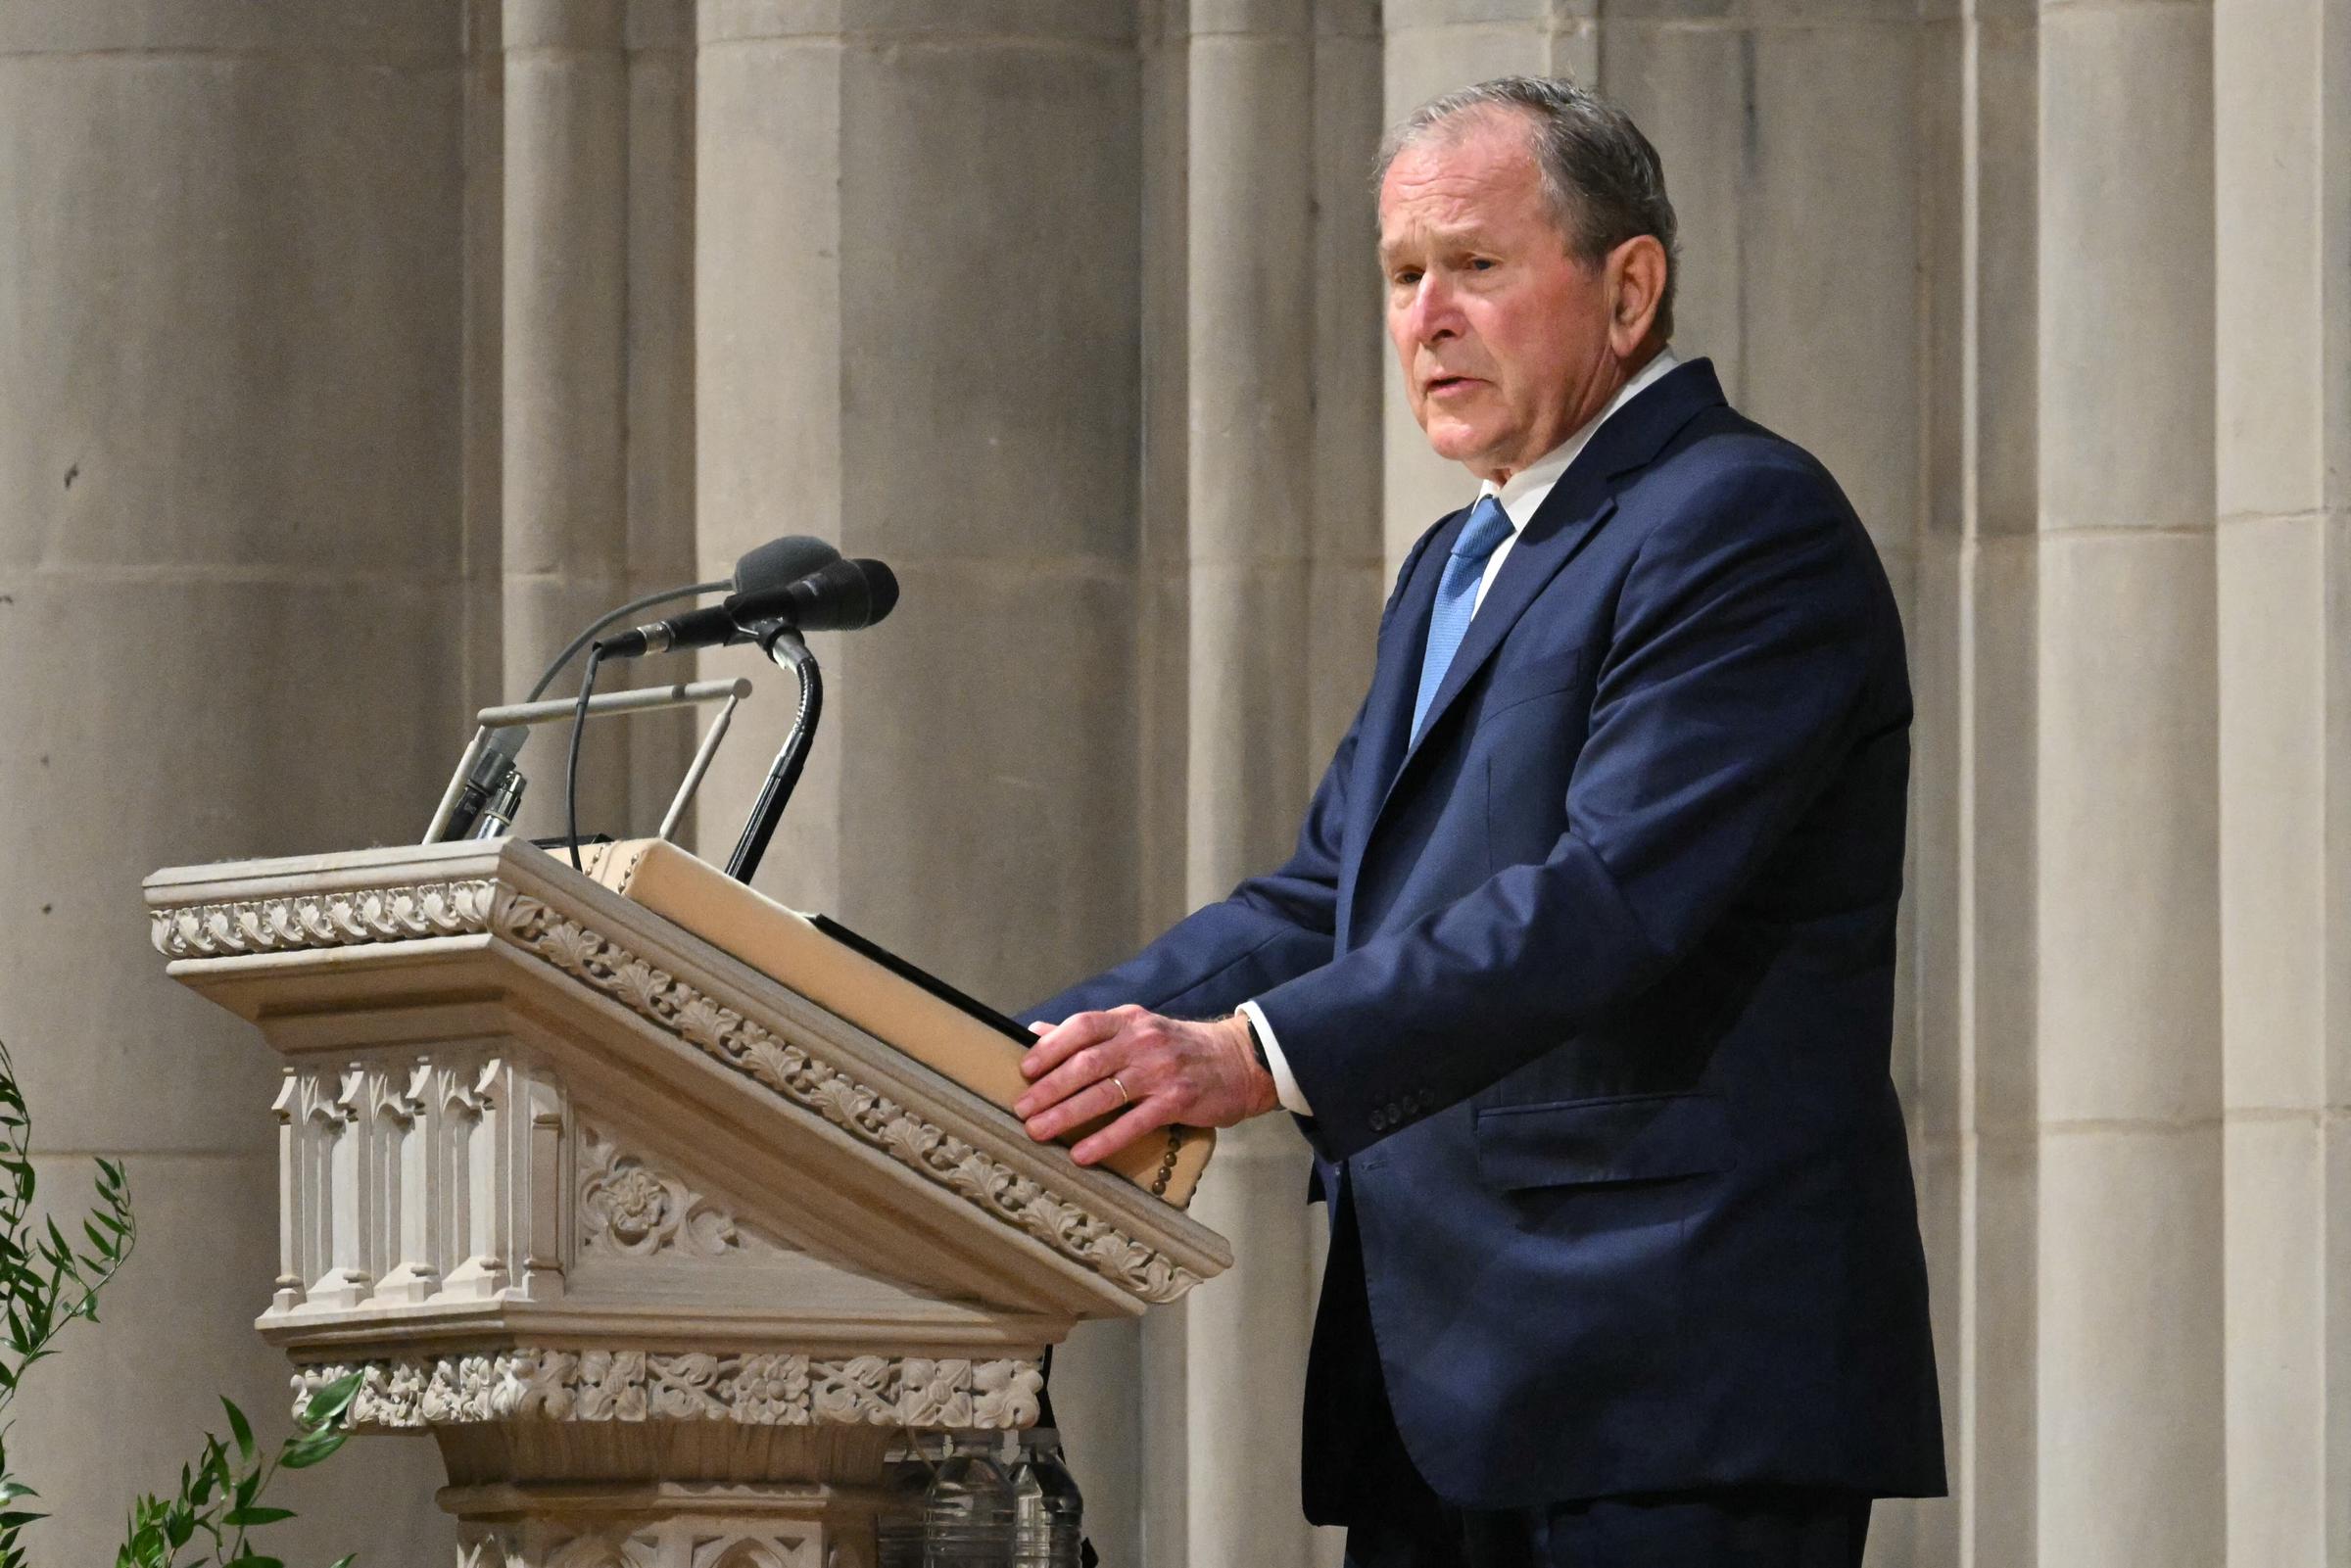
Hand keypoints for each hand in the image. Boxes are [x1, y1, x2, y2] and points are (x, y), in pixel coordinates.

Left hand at [1013, 1005, 1278, 1165]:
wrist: (1239, 1061)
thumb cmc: (1178, 1047)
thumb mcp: (1136, 1028)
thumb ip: (1090, 1033)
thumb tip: (1036, 1032)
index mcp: (1129, 1020)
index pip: (1082, 1026)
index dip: (1050, 1047)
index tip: (1025, 1069)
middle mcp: (1143, 1041)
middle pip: (1087, 1063)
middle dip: (1049, 1087)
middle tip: (1021, 1109)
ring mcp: (1160, 1070)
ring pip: (1104, 1092)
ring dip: (1066, 1113)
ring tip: (1038, 1130)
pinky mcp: (1177, 1100)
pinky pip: (1134, 1122)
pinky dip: (1104, 1139)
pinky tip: (1082, 1154)